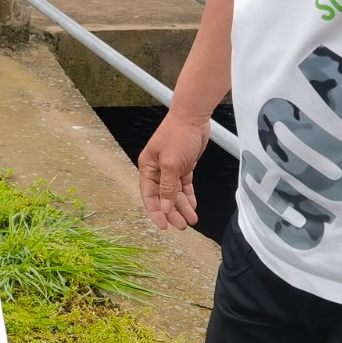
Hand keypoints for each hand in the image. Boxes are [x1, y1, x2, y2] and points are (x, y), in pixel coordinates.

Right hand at [137, 110, 209, 229]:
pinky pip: (184, 185)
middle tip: (182, 225)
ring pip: (175, 193)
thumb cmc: (178, 135)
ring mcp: (171, 168)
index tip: (164, 226)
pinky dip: (188, 196)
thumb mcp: (171, 163)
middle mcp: (157, 170)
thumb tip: (165, 207)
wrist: (193, 117)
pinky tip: (193, 206)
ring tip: (192, 220)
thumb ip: (168, 187)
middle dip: (172, 212)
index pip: (149, 195)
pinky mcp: (184, 166)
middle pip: (163, 197)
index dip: (156, 211)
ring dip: (183, 206)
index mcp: (148, 168)